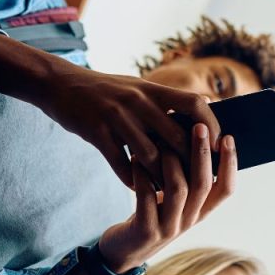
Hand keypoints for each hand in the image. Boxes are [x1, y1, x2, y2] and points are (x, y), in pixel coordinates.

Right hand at [39, 65, 221, 188]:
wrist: (57, 83)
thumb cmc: (105, 91)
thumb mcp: (137, 88)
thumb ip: (165, 103)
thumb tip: (200, 120)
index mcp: (152, 89)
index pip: (194, 104)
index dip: (210, 125)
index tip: (216, 146)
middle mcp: (137, 100)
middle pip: (176, 136)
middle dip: (189, 162)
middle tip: (198, 180)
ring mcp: (116, 116)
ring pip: (150, 155)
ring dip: (161, 177)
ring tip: (169, 191)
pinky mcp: (96, 132)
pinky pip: (121, 163)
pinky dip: (132, 180)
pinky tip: (139, 188)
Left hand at [97, 123, 235, 272]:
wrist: (126, 250)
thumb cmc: (153, 214)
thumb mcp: (176, 200)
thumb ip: (187, 177)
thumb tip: (196, 136)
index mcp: (202, 211)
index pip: (226, 189)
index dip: (230, 164)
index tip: (228, 137)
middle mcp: (190, 220)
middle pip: (203, 184)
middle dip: (202, 153)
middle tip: (198, 126)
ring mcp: (169, 227)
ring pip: (178, 189)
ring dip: (170, 161)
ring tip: (160, 139)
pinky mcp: (146, 231)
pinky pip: (146, 197)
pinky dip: (141, 175)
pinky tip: (135, 158)